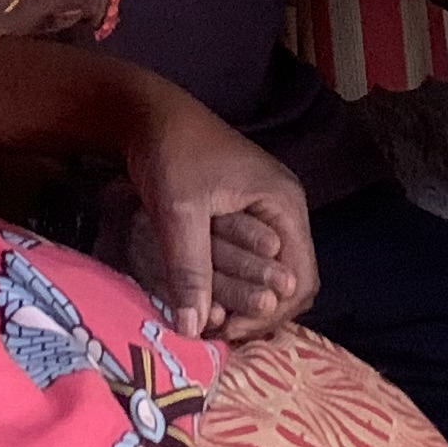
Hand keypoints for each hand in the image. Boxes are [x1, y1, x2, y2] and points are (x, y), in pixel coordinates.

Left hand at [122, 87, 318, 340]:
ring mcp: (263, 213)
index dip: (269, 313)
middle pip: (289, 281)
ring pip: (266, 273)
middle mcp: (282, 210)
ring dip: (241, 299)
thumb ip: (191, 269)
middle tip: (217, 333)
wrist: (147, 113)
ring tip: (207, 320)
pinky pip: (247, 260)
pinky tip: (202, 297)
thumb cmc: (170, 152)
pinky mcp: (241, 215)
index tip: (227, 331)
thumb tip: (194, 330)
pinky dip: (228, 283)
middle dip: (257, 311)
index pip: (299, 278)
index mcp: (283, 203)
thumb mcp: (179, 211)